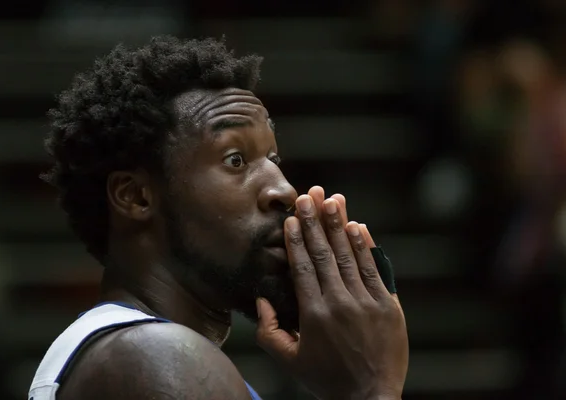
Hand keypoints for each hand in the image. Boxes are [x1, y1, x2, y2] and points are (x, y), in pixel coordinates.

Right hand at [256, 193, 407, 399]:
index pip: (302, 267)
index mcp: (313, 314)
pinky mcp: (388, 305)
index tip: (293, 218)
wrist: (370, 398)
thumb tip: (261, 299)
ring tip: (332, 201)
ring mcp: (366, 302)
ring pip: (350, 256)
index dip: (297, 240)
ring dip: (339, 226)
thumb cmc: (326, 379)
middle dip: (315, 222)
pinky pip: (375, 269)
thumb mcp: (289, 361)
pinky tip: (358, 226)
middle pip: (324, 254)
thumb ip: (269, 330)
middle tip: (308, 195)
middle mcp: (339, 303)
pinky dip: (366, 246)